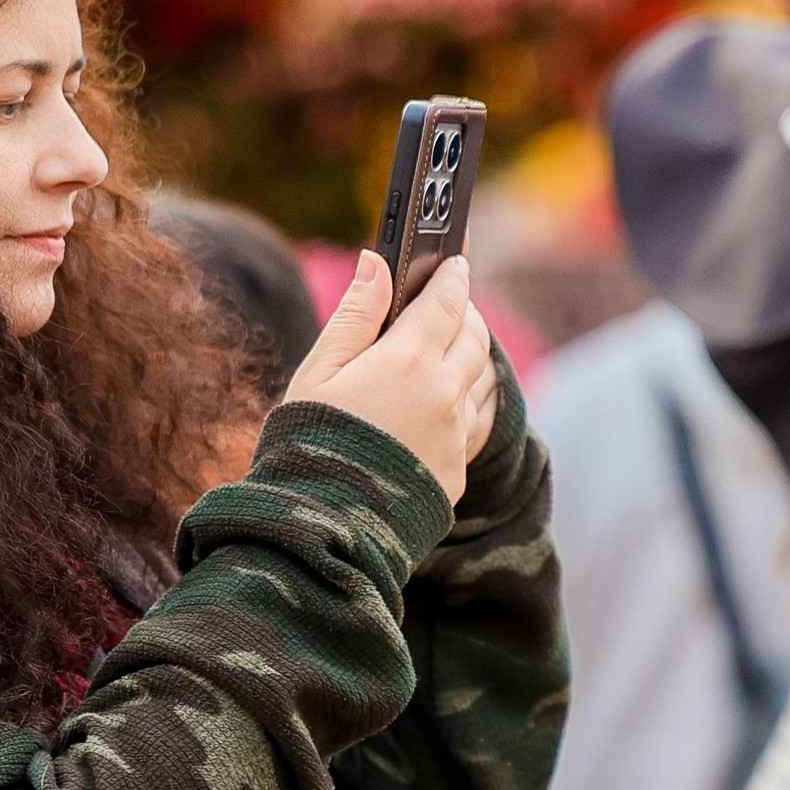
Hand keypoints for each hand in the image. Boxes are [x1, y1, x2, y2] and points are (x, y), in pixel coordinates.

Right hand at [282, 252, 497, 509]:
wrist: (321, 529)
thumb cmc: (307, 445)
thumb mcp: (317, 373)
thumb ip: (355, 314)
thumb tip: (378, 262)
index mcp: (406, 361)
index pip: (445, 301)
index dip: (451, 276)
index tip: (454, 260)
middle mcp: (443, 394)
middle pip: (473, 336)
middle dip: (465, 311)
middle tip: (450, 301)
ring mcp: (454, 435)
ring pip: (483, 377)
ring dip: (473, 353)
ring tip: (451, 345)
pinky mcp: (456, 469)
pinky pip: (478, 420)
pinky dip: (472, 397)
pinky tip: (452, 396)